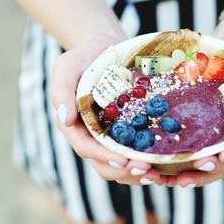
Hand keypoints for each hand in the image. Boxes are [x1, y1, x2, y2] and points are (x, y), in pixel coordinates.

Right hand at [51, 36, 160, 185]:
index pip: (86, 147)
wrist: (106, 49)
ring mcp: (110, 136)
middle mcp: (91, 135)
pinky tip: (162, 166)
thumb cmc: (84, 57)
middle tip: (146, 170)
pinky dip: (145, 164)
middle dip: (124, 171)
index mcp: (74, 125)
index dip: (103, 157)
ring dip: (136, 174)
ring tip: (156, 174)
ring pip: (119, 165)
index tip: (123, 161)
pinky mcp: (127, 132)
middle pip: (104, 164)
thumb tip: (66, 120)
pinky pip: (134, 154)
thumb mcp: (67, 66)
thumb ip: (61, 90)